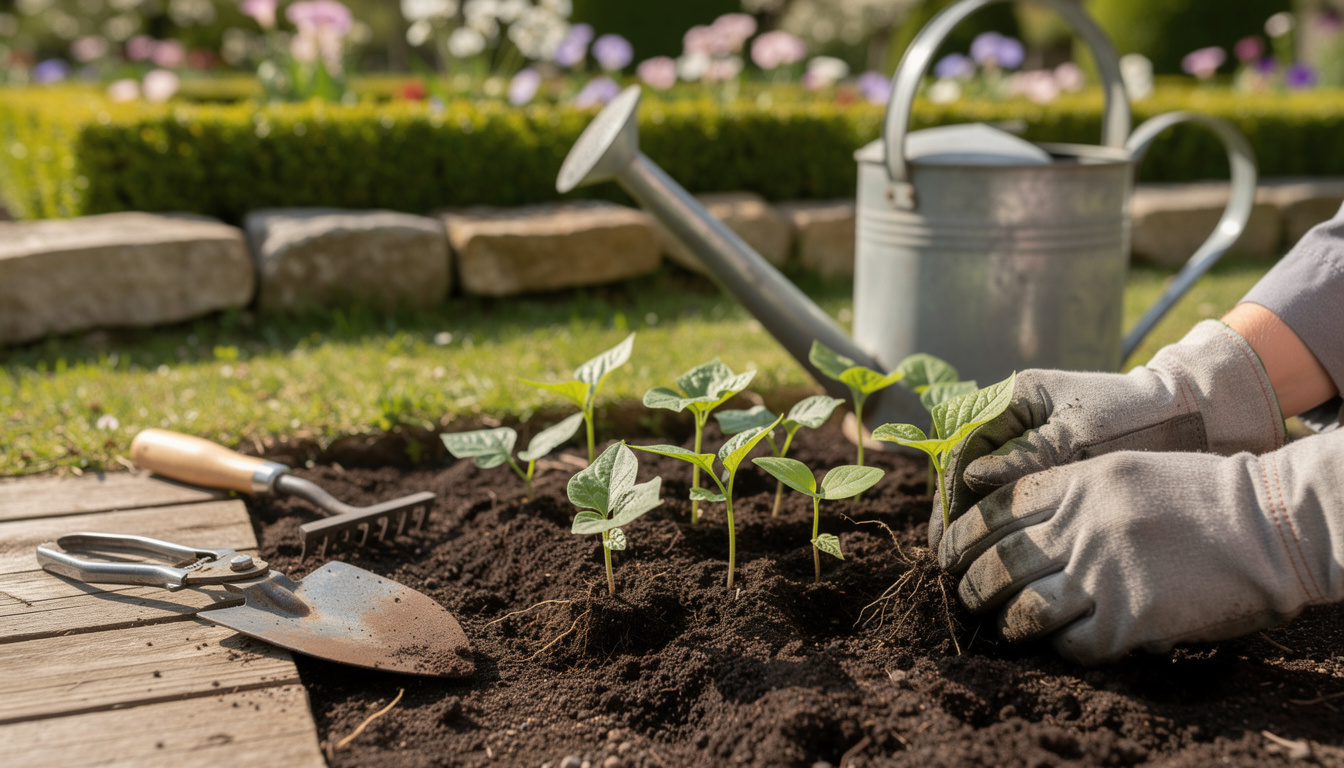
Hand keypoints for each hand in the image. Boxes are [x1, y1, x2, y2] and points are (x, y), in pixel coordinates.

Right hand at [929, 320, 1285, 546]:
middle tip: (950, 561)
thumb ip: (1028, 455)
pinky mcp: (1044, 466)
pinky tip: (1000, 558)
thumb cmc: (1137, 421)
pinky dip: (1002, 528)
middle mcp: (1012, 419)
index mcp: (1015, 398)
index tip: (949, 537)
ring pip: (982, 490)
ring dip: (975, 527)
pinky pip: (1009, 499)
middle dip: (957, 517)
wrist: (1190, 417)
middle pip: (964, 471)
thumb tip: (974, 480)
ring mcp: (1026, 442)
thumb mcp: (1081, 437)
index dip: (951, 494)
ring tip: (969, 568)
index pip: (961, 446)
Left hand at [937, 430, 1343, 664]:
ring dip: (1005, 621)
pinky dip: (1060, 648)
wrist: (1267, 524)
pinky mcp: (1131, 619)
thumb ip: (1068, 490)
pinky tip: (1063, 643)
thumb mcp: (1123, 469)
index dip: (961, 533)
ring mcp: (1104, 574)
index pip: (995, 508)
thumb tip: (1014, 523)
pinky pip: (1073, 645)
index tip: (947, 551)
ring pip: (1022, 607)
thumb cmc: (1198, 494)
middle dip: (970, 582)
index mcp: (1078, 483)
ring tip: (1004, 625)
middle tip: (965, 593)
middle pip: (997, 560)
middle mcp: (1082, 526)